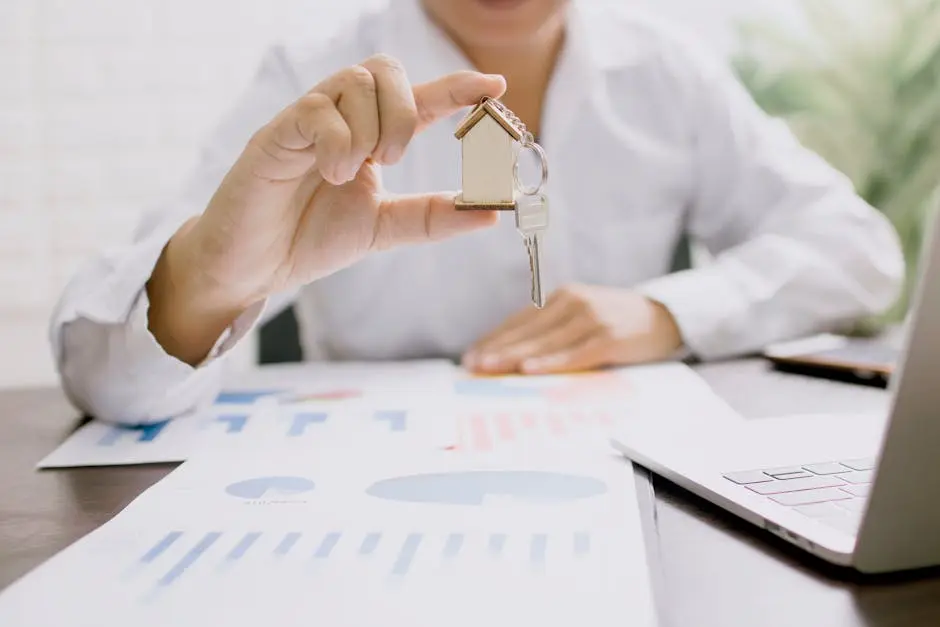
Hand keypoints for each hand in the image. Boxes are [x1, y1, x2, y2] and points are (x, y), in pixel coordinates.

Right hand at [147, 56, 505, 363]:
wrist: (251, 268)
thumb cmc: (309, 240)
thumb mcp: (384, 229)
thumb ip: (432, 218)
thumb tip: (490, 213)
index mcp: (368, 137)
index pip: (418, 100)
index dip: (456, 88)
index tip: (495, 85)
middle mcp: (340, 119)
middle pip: (385, 70)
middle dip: (406, 111)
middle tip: (392, 160)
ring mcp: (308, 121)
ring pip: (356, 81)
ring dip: (371, 129)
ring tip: (352, 174)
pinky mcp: (276, 133)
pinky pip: (318, 109)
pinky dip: (338, 142)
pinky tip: (330, 174)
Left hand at [462, 285, 682, 374]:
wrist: (666, 318)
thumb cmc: (617, 323)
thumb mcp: (582, 318)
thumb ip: (553, 332)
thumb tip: (512, 358)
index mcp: (563, 297)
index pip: (520, 321)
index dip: (493, 339)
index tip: (469, 356)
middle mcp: (574, 303)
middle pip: (527, 331)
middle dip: (496, 350)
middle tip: (471, 366)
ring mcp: (592, 319)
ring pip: (545, 342)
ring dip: (514, 357)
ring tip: (489, 369)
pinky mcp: (610, 337)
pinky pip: (575, 353)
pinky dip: (551, 363)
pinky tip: (530, 370)